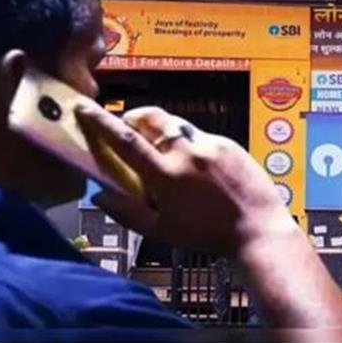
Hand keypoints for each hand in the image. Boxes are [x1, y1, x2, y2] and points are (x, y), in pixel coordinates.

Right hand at [76, 104, 341, 327]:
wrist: (258, 228)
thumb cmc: (207, 234)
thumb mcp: (161, 231)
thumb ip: (127, 212)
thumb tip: (99, 195)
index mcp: (165, 175)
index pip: (125, 140)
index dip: (100, 122)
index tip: (83, 108)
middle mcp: (185, 152)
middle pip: (148, 118)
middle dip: (132, 117)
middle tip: (126, 127)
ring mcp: (208, 143)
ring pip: (173, 123)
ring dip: (159, 128)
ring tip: (161, 148)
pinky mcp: (227, 142)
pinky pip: (198, 134)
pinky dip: (187, 142)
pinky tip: (194, 165)